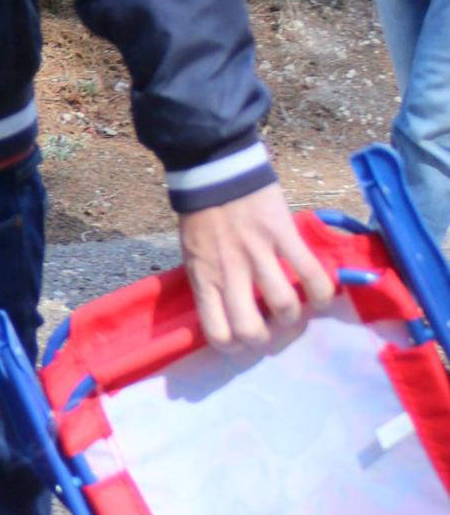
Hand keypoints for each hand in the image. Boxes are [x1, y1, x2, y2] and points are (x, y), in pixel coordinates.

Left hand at [177, 185, 334, 348]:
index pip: (217, 333)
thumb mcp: (193, 253)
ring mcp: (257, 254)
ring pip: (284, 306)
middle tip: (271, 327)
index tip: (243, 337)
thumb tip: (226, 308)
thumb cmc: (200, 213)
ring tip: (295, 309)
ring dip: (293, 316)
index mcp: (203, 278)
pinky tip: (321, 295)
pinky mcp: (282, 235)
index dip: (234, 346)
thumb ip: (208, 280)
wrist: (213, 168)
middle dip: (265, 338)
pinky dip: (321, 291)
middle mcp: (229, 272)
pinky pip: (310, 273)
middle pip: (251, 330)